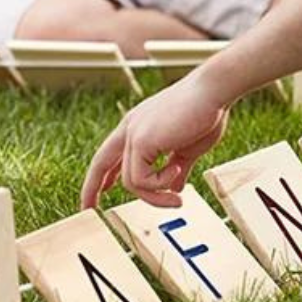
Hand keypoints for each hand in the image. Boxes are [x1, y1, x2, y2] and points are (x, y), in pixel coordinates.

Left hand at [81, 73, 229, 208]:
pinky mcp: (140, 141)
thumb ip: (177, 168)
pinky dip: (161, 184)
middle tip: (88, 209)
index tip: (103, 191)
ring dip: (156, 196)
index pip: (113, 154)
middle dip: (91, 188)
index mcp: (138, 127)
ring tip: (177, 198)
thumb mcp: (188, 148)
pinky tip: (177, 170)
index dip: (105, 175)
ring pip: (131, 183)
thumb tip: (176, 187)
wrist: (213, 92)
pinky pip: (141, 180)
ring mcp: (132, 134)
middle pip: (100, 163)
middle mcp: (130, 129)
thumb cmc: (206, 114)